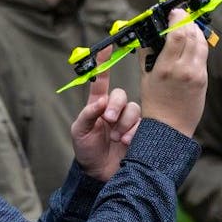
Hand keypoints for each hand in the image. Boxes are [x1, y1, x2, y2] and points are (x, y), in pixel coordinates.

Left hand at [71, 47, 141, 180]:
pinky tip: (127, 142)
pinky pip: (142, 124)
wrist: (100, 175)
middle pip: (121, 95)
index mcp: (97, 105)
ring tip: (118, 138)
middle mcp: (114, 109)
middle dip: (115, 107)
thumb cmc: (86, 151)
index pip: (101, 79)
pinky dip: (133, 132)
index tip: (106, 47)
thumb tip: (102, 101)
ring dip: (124, 123)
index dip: (103, 62)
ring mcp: (127, 121)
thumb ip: (88, 114)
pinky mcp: (139, 131)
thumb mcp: (79, 131)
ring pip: (133, 109)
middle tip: (108, 120)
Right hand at [139, 9, 207, 136]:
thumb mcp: (145, 78)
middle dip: (187, 21)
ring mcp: (196, 74)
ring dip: (195, 30)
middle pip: (191, 34)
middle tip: (181, 16)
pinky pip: (203, 55)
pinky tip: (193, 42)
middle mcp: (184, 69)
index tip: (174, 12)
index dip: (178, 18)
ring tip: (187, 26)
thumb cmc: (155, 105)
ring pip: (201, 43)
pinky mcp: (204, 79)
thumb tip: (147, 37)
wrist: (170, 128)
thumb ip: (147, 55)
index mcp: (166, 67)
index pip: (177, 34)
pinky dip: (199, 44)